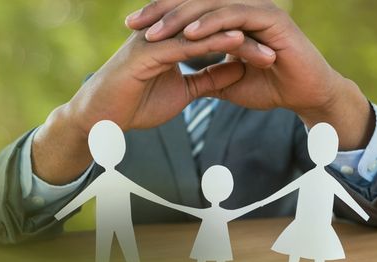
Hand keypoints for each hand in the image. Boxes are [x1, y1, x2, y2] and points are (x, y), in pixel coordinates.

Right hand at [32, 30, 275, 183]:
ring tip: (267, 44)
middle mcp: (161, 33)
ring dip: (237, 36)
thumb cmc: (132, 106)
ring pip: (203, 31)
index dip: (243, 40)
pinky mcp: (147, 52)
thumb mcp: (182, 93)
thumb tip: (237, 71)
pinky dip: (214, 42)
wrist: (98, 120)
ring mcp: (153, 39)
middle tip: (278, 43)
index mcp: (169, 40)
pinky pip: (187, 43)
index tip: (272, 50)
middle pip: (211, 27)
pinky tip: (238, 43)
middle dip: (246, 34)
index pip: (212, 33)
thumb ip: (208, 79)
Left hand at [125, 0, 373, 148]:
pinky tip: (190, 33)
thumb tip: (178, 81)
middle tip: (133, 24)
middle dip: (161, 12)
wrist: (305, 96)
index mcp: (229, 16)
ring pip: (211, 5)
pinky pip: (235, 15)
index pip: (188, 10)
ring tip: (155, 32)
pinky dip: (212, 23)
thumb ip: (203, 74)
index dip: (159, 16)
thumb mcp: (225, 81)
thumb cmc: (269, 88)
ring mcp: (257, 9)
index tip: (130, 27)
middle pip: (194, 0)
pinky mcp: (272, 18)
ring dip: (181, 18)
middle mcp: (242, 6)